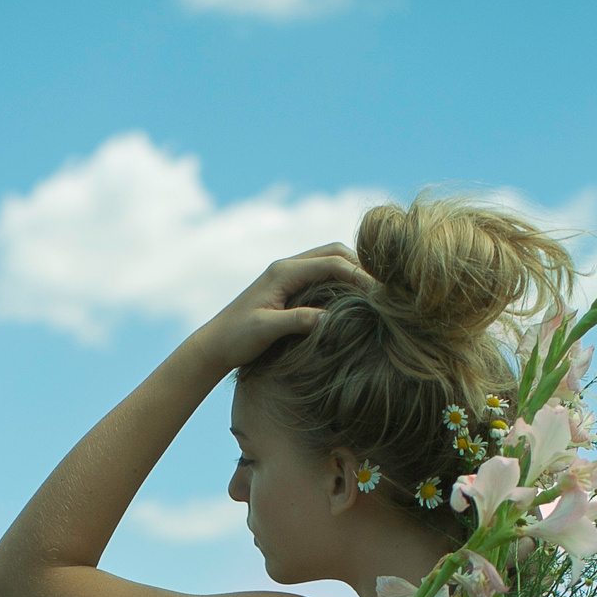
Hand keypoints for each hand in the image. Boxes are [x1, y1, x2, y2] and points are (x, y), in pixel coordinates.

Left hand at [192, 245, 368, 373]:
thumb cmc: (236, 338)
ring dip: (352, 269)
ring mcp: (287, 275)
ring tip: (373, 291)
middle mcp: (287, 266)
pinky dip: (340, 278)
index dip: (360, 275)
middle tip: (384, 287)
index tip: (381, 294)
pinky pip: (321, 273)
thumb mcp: (266, 330)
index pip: (333, 263)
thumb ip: (297, 321)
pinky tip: (351, 298)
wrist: (213, 344)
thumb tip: (329, 319)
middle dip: (361, 264)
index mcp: (284, 271)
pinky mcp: (287, 286)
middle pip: (335, 251)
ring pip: (329, 259)